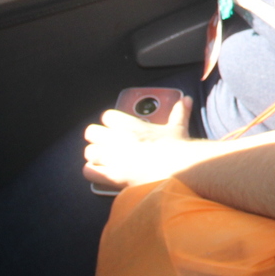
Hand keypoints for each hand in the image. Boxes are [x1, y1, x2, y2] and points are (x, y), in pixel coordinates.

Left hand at [82, 96, 208, 188]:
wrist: (176, 170)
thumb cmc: (176, 148)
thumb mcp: (177, 128)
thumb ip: (179, 113)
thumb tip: (186, 100)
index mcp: (129, 124)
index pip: (107, 116)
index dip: (111, 123)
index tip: (117, 129)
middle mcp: (116, 138)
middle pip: (91, 132)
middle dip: (97, 139)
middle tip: (108, 145)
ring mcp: (111, 157)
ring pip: (88, 152)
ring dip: (96, 157)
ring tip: (106, 161)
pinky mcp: (110, 175)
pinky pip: (88, 171)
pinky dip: (93, 173)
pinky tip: (104, 174)